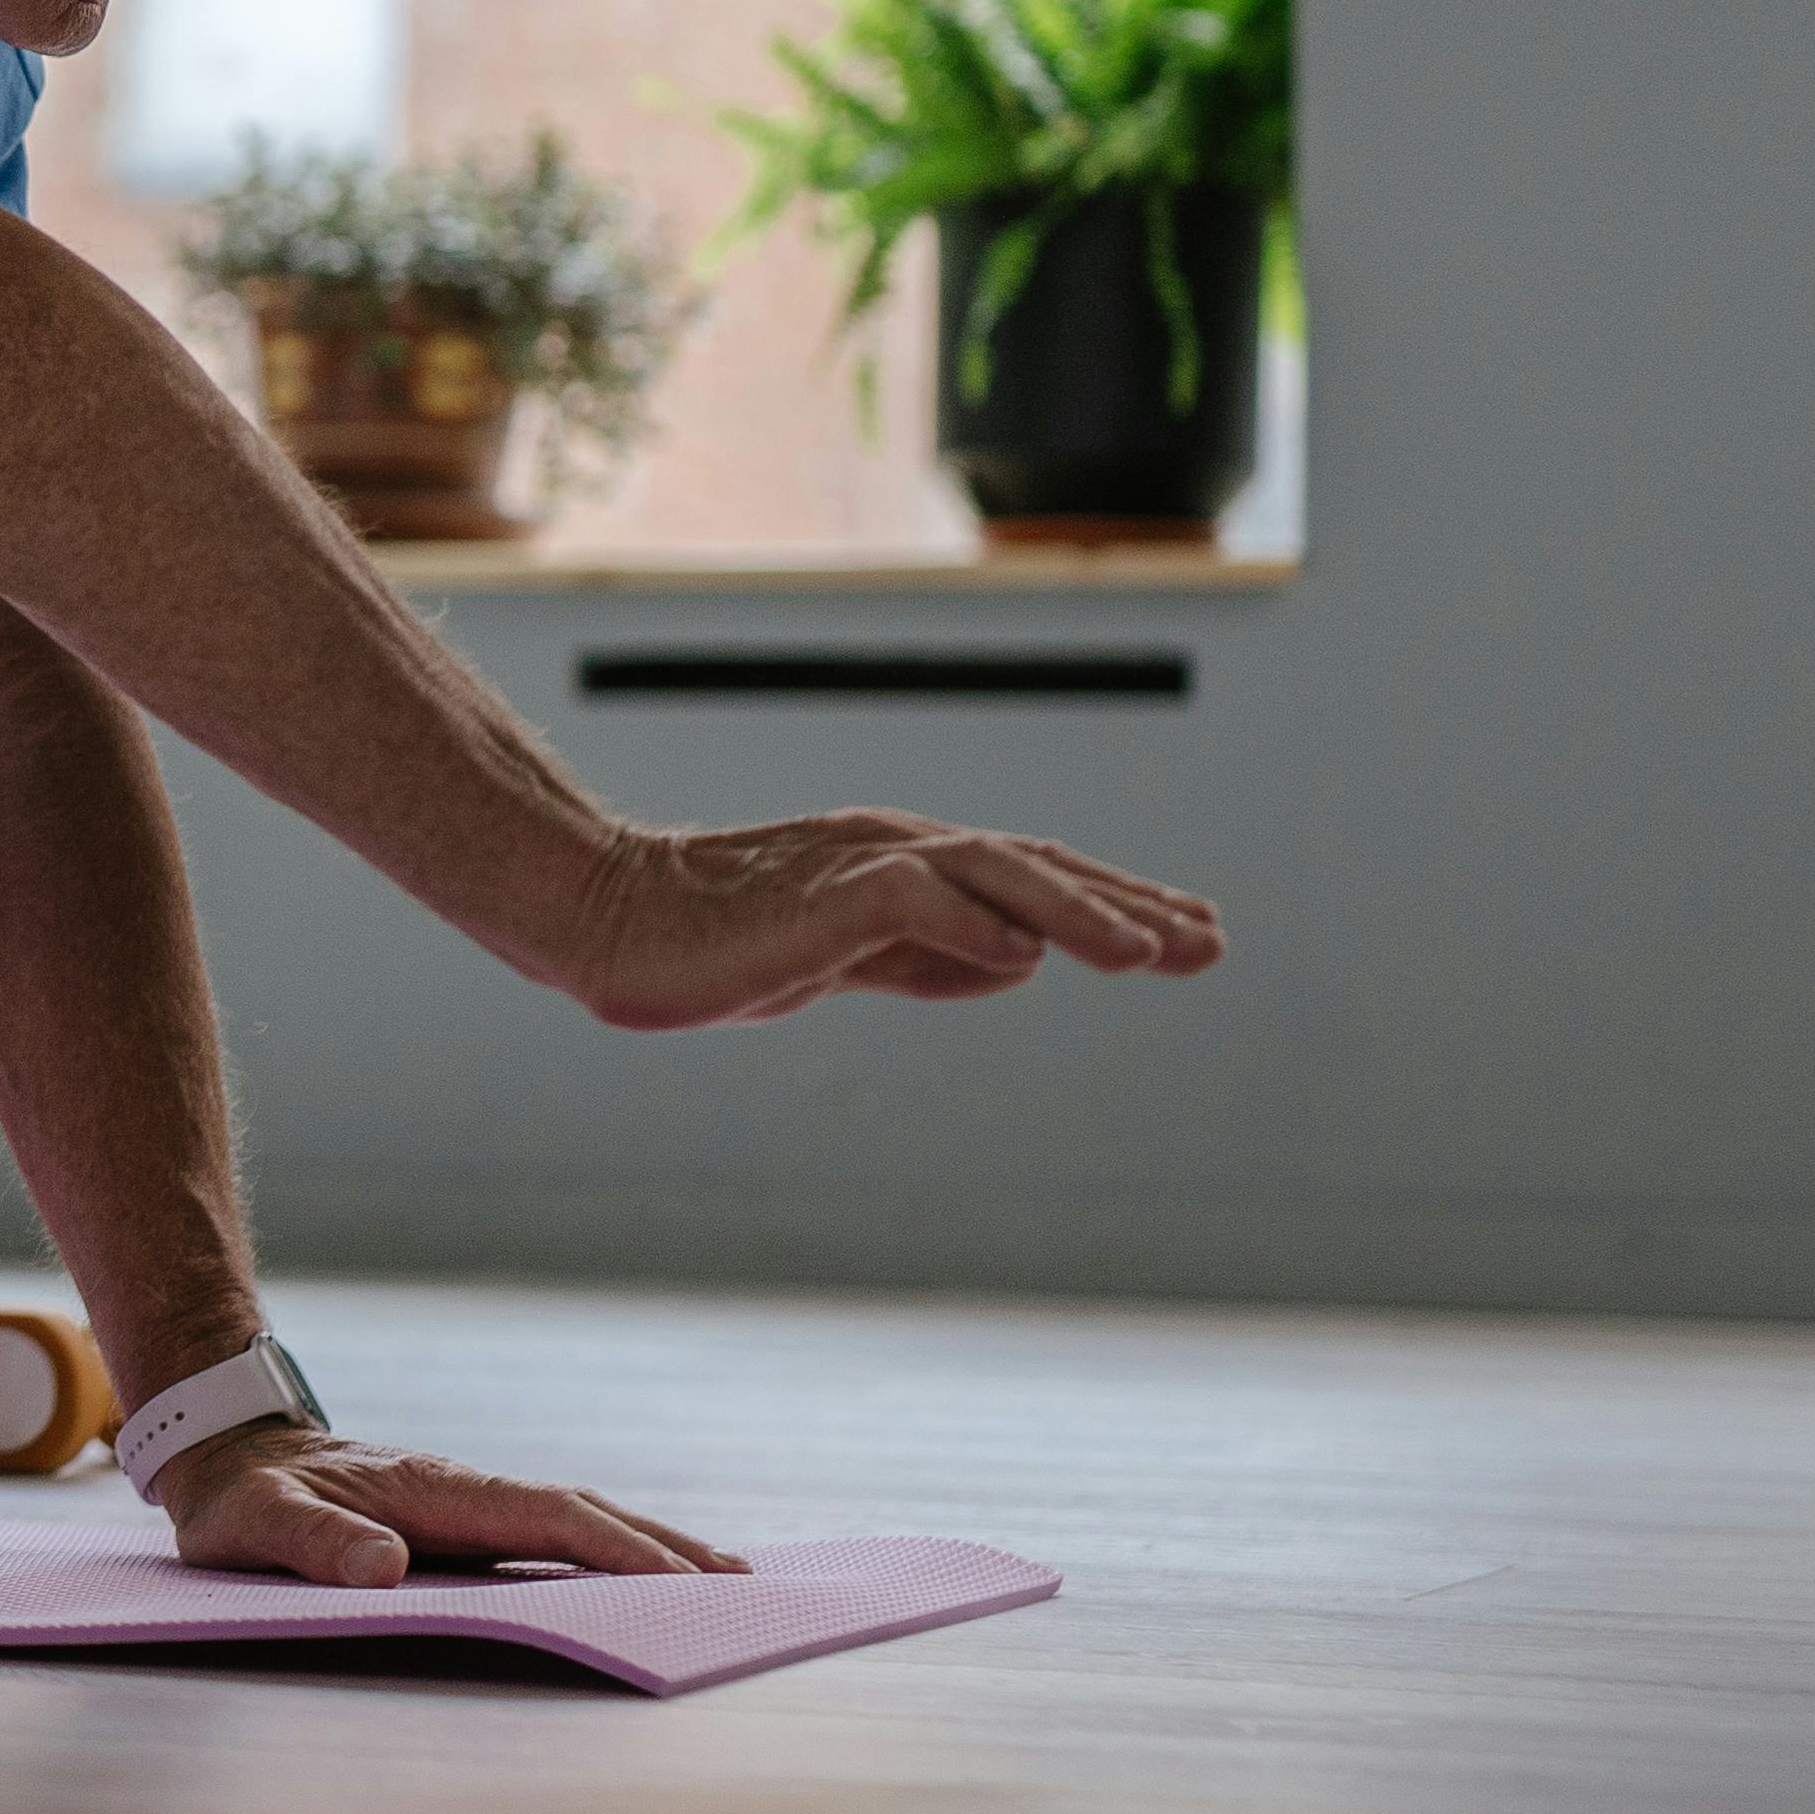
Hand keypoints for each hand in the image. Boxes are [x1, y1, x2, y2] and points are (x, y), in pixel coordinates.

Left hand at [153, 1419, 743, 1585]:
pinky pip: (545, 1541)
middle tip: (744, 1586)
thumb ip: (309, 1542)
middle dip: (663, 1546)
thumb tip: (382, 1567)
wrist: (223, 1450)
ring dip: (644, 1548)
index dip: (615, 1548)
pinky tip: (633, 1585)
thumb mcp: (251, 1520)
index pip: (548, 1514)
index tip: (680, 1583)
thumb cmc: (237, 1494)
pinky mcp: (459, 1528)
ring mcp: (467, 1507)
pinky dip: (601, 1557)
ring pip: (573, 1522)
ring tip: (719, 1583)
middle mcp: (465, 1491)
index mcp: (434, 1488)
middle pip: (584, 1512)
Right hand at [542, 810, 1222, 1031]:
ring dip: (1080, 911)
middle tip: (1210, 941)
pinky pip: (912, 902)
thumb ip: (929, 959)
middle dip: (1128, 906)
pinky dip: (971, 927)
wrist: (604, 919)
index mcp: (904, 867)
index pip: (1030, 879)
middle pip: (1035, 869)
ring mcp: (859, 865)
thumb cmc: (712, 944)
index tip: (1188, 934)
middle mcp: (896, 851)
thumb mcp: (844, 962)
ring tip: (1152, 952)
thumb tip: (1023, 959)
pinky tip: (1026, 957)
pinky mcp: (819, 895)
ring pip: (994, 875)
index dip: (1114, 905)